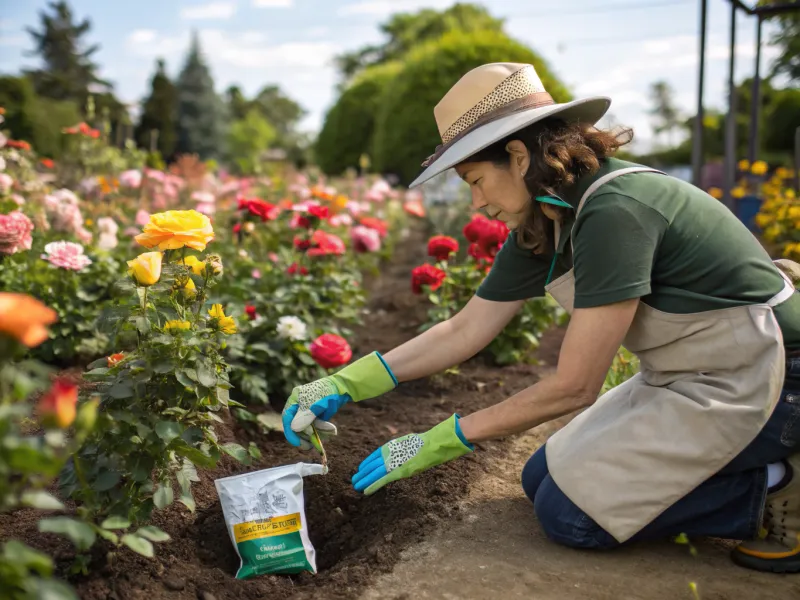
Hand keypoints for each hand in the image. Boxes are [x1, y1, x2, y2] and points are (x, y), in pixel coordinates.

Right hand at [282, 351, 396, 450]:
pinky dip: (319, 431)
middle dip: (303, 436)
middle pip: (295, 425)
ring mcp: (307, 412)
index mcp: (295, 399)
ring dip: (313, 435)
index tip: (297, 442)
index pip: (287, 417)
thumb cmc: (327, 393)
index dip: (290, 432)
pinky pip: (314, 428)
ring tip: (320, 439)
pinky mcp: (315, 416)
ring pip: (305, 428)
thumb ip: (305, 417)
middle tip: (308, 446)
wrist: (341, 389)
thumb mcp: (315, 405)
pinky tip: (327, 432)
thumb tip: (293, 428)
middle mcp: (298, 406)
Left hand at [352, 414, 472, 494]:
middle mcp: (389, 454)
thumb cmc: (424, 443)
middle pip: (371, 465)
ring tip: (355, 487)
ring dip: (364, 481)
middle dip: (362, 474)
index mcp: (390, 446)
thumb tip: (401, 451)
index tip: (360, 469)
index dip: (366, 464)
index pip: (374, 456)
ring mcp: (393, 462)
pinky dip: (373, 485)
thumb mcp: (409, 443)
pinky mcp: (398, 472)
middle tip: (353, 480)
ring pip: (373, 473)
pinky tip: (365, 491)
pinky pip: (382, 480)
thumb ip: (401, 449)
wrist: (432, 444)